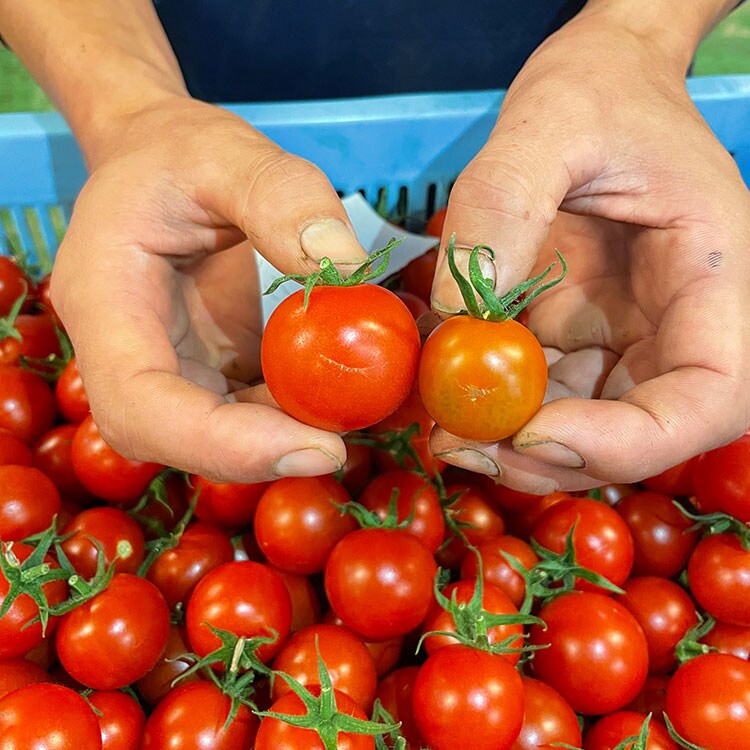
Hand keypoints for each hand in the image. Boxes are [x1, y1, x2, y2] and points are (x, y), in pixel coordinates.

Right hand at [51, 96, 368, 481]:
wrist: (157, 164)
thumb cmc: (175, 153)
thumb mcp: (226, 153)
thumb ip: (282, 196)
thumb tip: (347, 264)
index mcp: (105, 301)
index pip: (141, 405)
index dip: (221, 444)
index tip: (314, 446)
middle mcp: (125, 352)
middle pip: (174, 438)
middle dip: (258, 453)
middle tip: (340, 445)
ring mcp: (165, 366)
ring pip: (211, 436)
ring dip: (281, 437)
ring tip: (347, 409)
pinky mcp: (203, 369)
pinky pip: (242, 411)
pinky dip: (289, 412)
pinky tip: (334, 388)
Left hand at [429, 10, 749, 492]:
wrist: (597, 84)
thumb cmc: (600, 88)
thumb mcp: (552, 118)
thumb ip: (505, 200)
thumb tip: (460, 309)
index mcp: (711, 276)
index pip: (708, 397)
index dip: (628, 440)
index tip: (534, 431)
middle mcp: (676, 322)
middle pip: (640, 432)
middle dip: (552, 456)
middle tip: (461, 445)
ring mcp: (624, 334)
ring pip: (581, 422)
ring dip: (512, 441)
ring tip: (440, 428)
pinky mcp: (577, 333)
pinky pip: (539, 389)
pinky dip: (493, 404)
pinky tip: (441, 390)